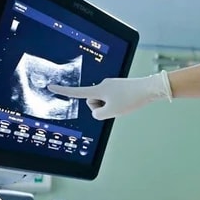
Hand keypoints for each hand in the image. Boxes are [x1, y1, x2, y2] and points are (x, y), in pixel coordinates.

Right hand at [47, 72, 171, 119]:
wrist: (149, 88)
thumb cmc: (131, 99)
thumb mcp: (111, 112)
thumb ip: (98, 114)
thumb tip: (96, 111)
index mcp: (98, 89)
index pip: (77, 92)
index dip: (62, 91)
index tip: (50, 86)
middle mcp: (102, 85)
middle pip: (93, 102)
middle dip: (102, 107)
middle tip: (117, 106)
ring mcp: (110, 86)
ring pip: (104, 102)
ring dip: (111, 106)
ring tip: (124, 103)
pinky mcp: (118, 87)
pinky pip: (112, 100)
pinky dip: (117, 104)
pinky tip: (127, 101)